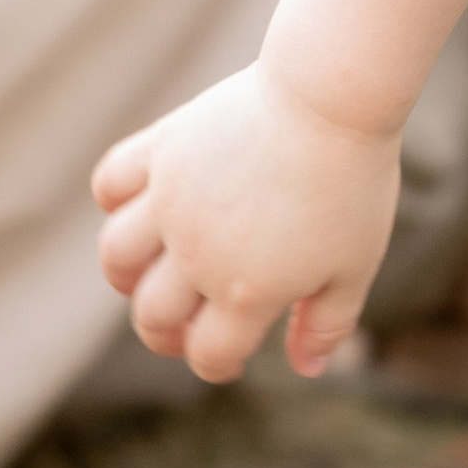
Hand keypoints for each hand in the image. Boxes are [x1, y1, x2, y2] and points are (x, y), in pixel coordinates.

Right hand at [92, 61, 401, 384]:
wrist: (330, 98)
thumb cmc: (353, 182)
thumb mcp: (355, 264)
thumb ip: (328, 324)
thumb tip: (305, 369)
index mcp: (247, 292)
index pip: (208, 354)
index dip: (216, 366)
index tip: (230, 357)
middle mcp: (198, 253)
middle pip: (152, 318)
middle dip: (165, 335)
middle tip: (185, 327)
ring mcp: (172, 200)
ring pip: (116, 257)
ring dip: (125, 279)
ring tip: (148, 276)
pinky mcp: (162, 149)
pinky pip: (111, 181)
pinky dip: (114, 199)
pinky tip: (142, 205)